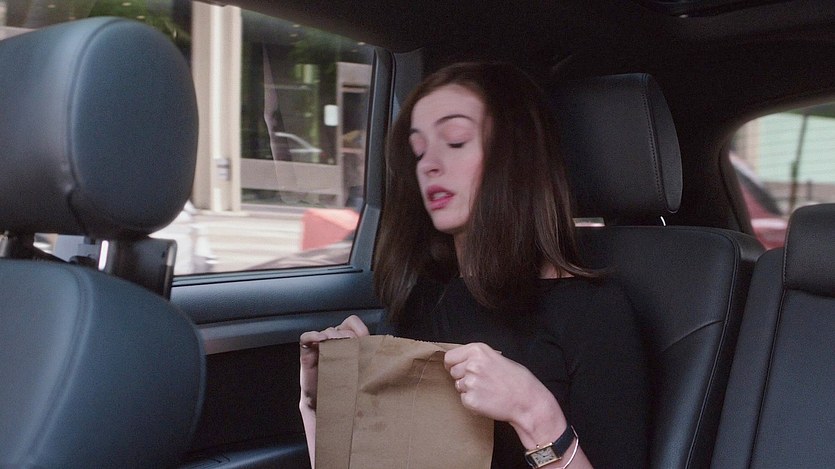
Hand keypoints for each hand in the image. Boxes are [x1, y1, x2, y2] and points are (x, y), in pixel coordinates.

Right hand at [299, 314, 368, 409]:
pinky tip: (320, 340)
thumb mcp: (359, 376)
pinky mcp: (307, 353)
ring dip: (333, 337)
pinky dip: (312, 336)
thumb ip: (367, 363)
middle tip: (350, 348)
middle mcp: (335, 341)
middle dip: (347, 336)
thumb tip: (379, 358)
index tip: (364, 339)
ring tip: (337, 349)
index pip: (353, 324)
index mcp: (348, 343)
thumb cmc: (342, 390)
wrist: (323, 405)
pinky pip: (306, 338)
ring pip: (327, 331)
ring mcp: (320, 346)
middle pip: (341, 328)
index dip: (359, 329)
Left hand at [444, 343, 566, 444]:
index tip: (456, 368)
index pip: (450, 357)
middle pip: (453, 372)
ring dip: (469, 390)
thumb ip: (478, 358)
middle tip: (482, 382)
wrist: (527, 401)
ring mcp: (470, 383)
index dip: (453, 364)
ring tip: (488, 391)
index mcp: (477, 350)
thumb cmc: (517, 380)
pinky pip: (464, 400)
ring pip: (458, 386)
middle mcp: (471, 364)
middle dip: (462, 377)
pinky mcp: (470, 400)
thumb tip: (461, 361)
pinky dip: (473, 402)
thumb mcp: (497, 358)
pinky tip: (488, 400)